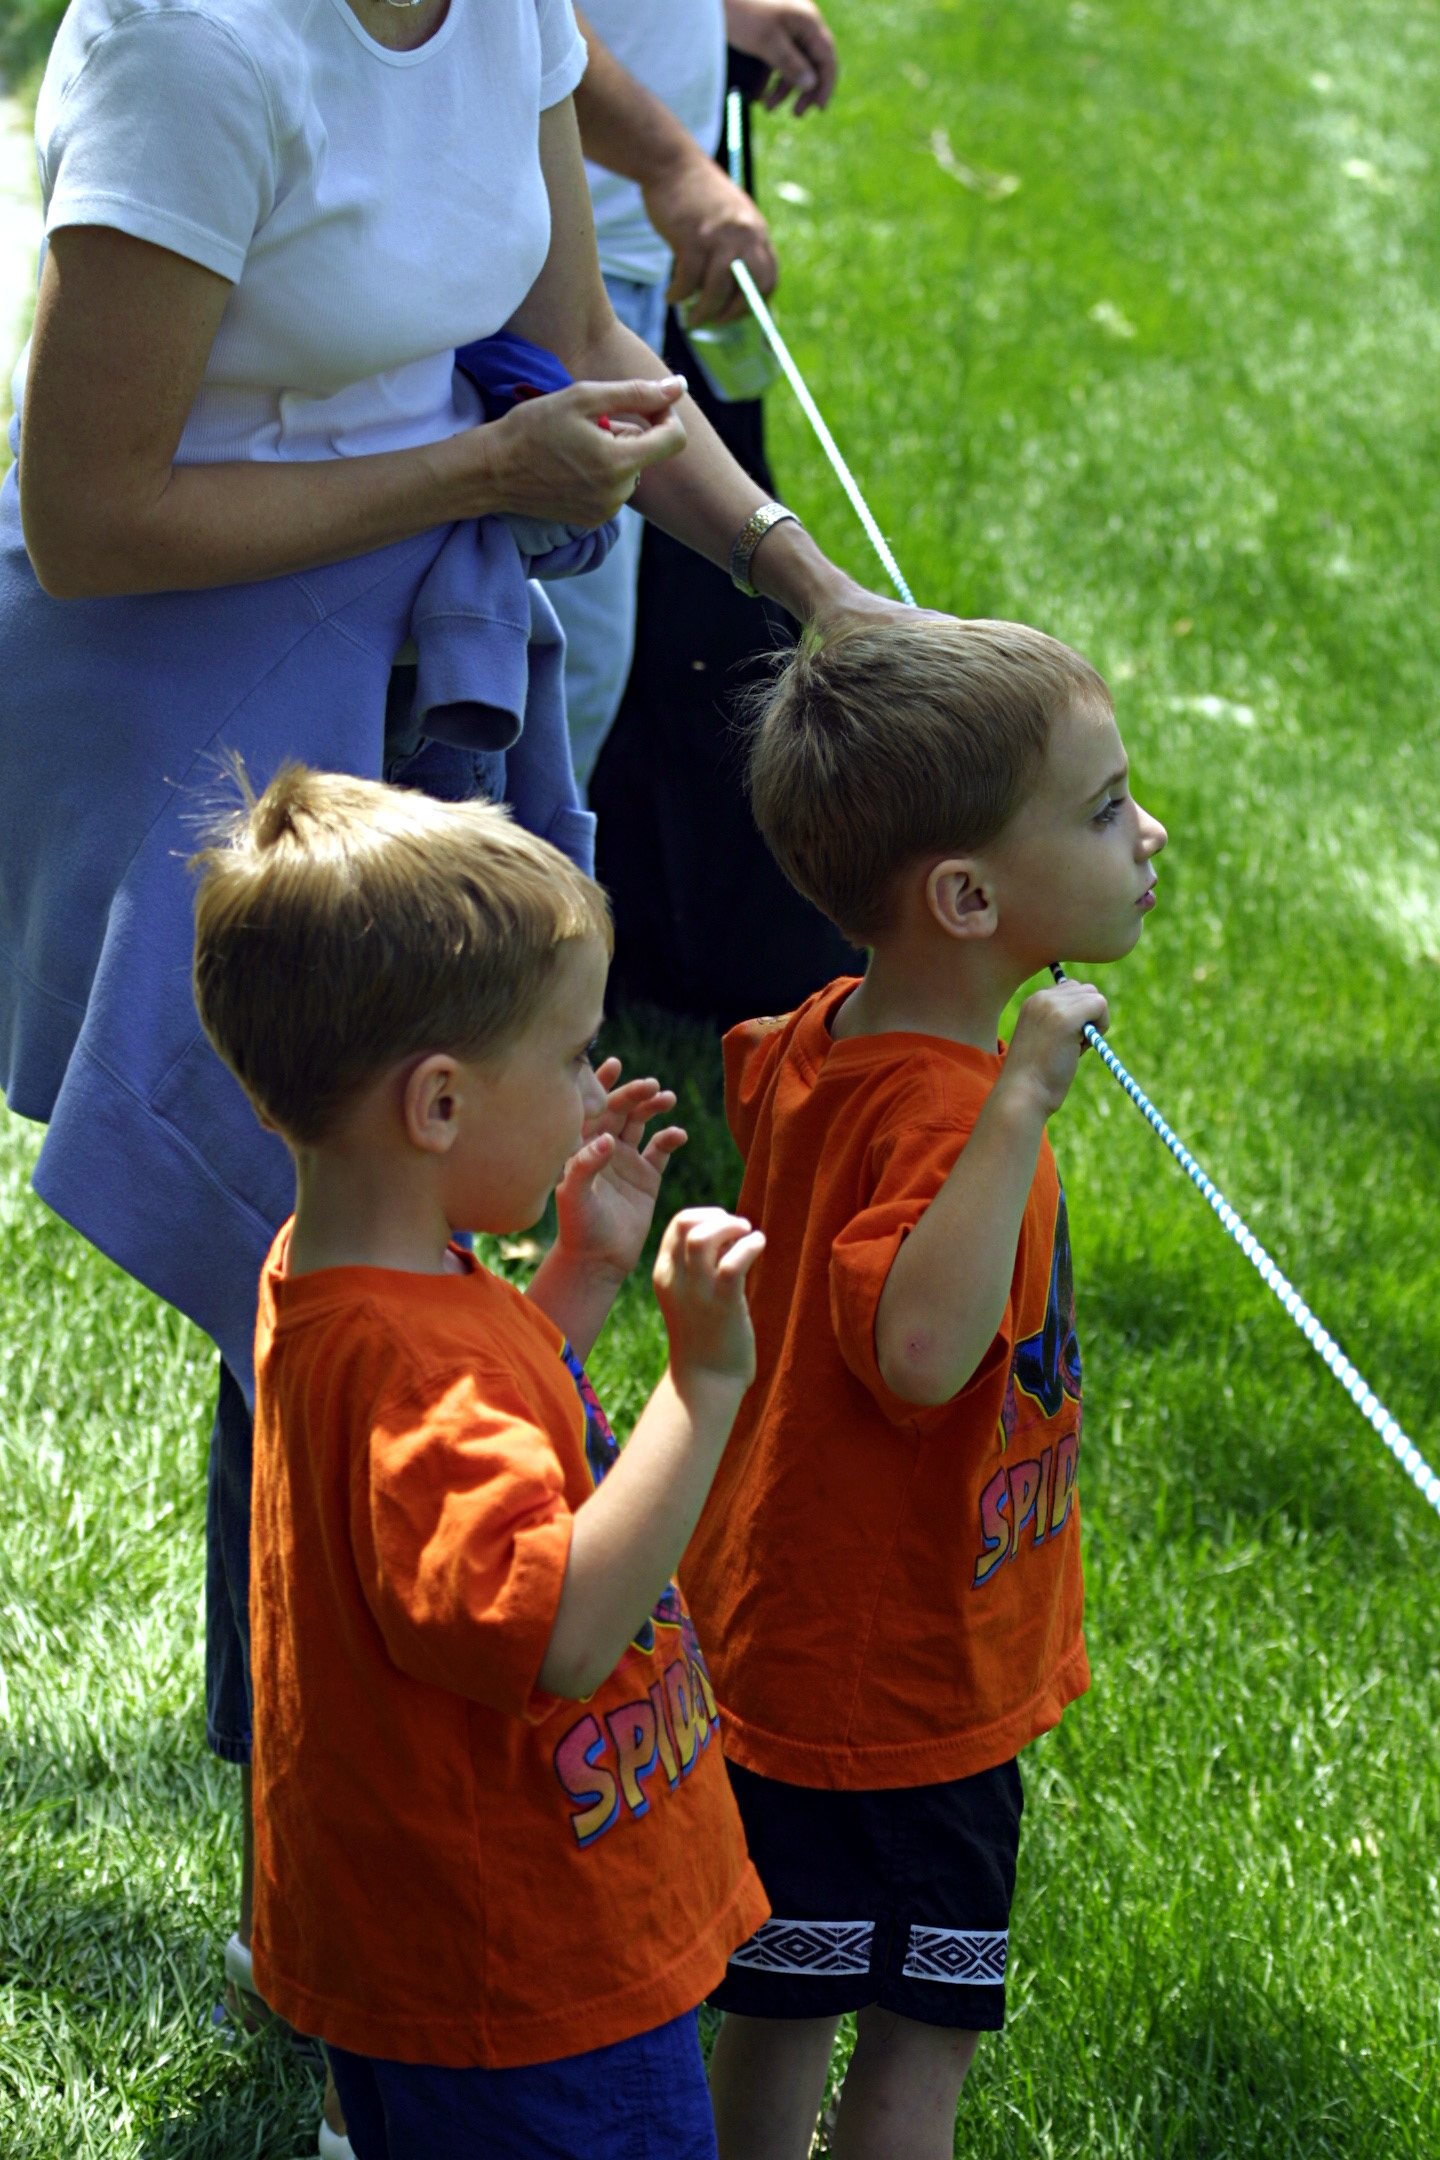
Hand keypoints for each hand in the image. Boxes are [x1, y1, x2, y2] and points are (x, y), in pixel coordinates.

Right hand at [472, 377, 687, 526]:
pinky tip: (570, 464)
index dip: (665, 415)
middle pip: (647, 454)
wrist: (493, 470)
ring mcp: (605, 511)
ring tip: (575, 444)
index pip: (674, 439)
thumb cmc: (533, 428)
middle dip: (628, 433)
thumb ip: (636, 392)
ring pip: (629, 471)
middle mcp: (618, 494)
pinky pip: (612, 489)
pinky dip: (600, 472)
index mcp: (620, 463)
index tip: (645, 404)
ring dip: (613, 452)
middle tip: (589, 423)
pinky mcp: (592, 519)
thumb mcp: (583, 398)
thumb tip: (679, 386)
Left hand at [554, 1060, 687, 1282]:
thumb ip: (584, 1166)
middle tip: (650, 1086)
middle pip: (619, 1109)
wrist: (598, 1261)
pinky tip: (678, 1135)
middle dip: (634, 1093)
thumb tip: (606, 1139)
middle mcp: (603, 1148)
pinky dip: (670, 1138)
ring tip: (666, 1099)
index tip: (613, 1064)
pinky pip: (661, 1149)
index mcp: (580, 1147)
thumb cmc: (578, 1228)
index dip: (599, 1083)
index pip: (589, 1107)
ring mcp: (626, 1161)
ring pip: (641, 1122)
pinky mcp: (647, 1177)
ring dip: (653, 1107)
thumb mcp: (574, 1197)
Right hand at [647, 155, 777, 325]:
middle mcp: (743, 234)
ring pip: (715, 291)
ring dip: (702, 312)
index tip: (738, 315)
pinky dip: (678, 295)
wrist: (671, 162)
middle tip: (714, 323)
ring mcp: (718, 236)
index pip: (768, 278)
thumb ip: (740, 245)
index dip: (756, 304)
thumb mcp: (730, 216)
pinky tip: (671, 297)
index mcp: (756, 230)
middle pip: (747, 290)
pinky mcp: (692, 238)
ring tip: (690, 319)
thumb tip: (740, 290)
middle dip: (731, 315)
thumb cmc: (696, 196)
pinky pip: (688, 281)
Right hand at [653, 1208, 765, 1398]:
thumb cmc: (705, 1334)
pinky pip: (732, 1263)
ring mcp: (697, 1294)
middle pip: (686, 1224)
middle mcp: (676, 1281)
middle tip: (739, 1228)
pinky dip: (749, 1245)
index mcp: (664, 1275)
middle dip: (717, 1216)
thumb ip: (701, 1264)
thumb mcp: (690, 1295)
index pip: (676, 1225)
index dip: (705, 1216)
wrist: (706, 1381)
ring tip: (748, 1234)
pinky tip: (759, 1245)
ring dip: (731, 1227)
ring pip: (703, 1239)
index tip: (725, 1227)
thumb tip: (728, 1232)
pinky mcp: (722, 1305)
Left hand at [725, 0, 838, 115]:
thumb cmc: (743, 12)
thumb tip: (812, 85)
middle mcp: (800, 24)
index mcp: (808, 22)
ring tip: (769, 108)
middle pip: (812, 63)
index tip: (819, 109)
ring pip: (793, 63)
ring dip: (784, 88)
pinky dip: (770, 78)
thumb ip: (791, 64)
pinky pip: (776, 59)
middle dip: (805, 90)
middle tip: (796, 114)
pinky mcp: (769, 32)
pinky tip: (760, 95)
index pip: (827, 57)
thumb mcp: (767, 42)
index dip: (826, 85)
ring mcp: (785, 28)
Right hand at [999, 980, 1110, 1119]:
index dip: (1078, 1015)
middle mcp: (1041, 997)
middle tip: (1073, 1045)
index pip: (1071, 990)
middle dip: (1088, 1016)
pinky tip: (1082, 1047)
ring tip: (1075, 1047)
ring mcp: (1052, 1006)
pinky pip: (1100, 1006)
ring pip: (1095, 997)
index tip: (1064, 1039)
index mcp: (1033, 1001)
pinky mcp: (1066, 1018)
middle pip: (1085, 990)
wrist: (1022, 1095)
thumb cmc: (1036, 1076)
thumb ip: (1061, 1020)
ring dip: (1095, 1023)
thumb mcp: (1044, 1038)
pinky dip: (1101, 1026)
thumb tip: (1094, 1007)